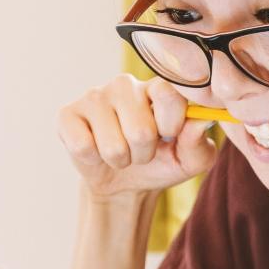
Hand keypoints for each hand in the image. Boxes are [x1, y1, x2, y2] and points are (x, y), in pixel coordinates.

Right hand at [57, 74, 216, 200]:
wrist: (126, 183)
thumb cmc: (162, 163)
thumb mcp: (190, 160)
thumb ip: (199, 142)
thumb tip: (201, 121)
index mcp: (159, 88)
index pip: (168, 94)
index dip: (171, 125)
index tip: (170, 136)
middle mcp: (126, 84)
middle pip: (140, 130)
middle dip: (144, 153)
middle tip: (142, 151)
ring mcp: (95, 96)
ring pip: (113, 144)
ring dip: (121, 160)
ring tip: (122, 153)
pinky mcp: (68, 114)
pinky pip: (83, 146)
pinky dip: (94, 159)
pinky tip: (96, 150)